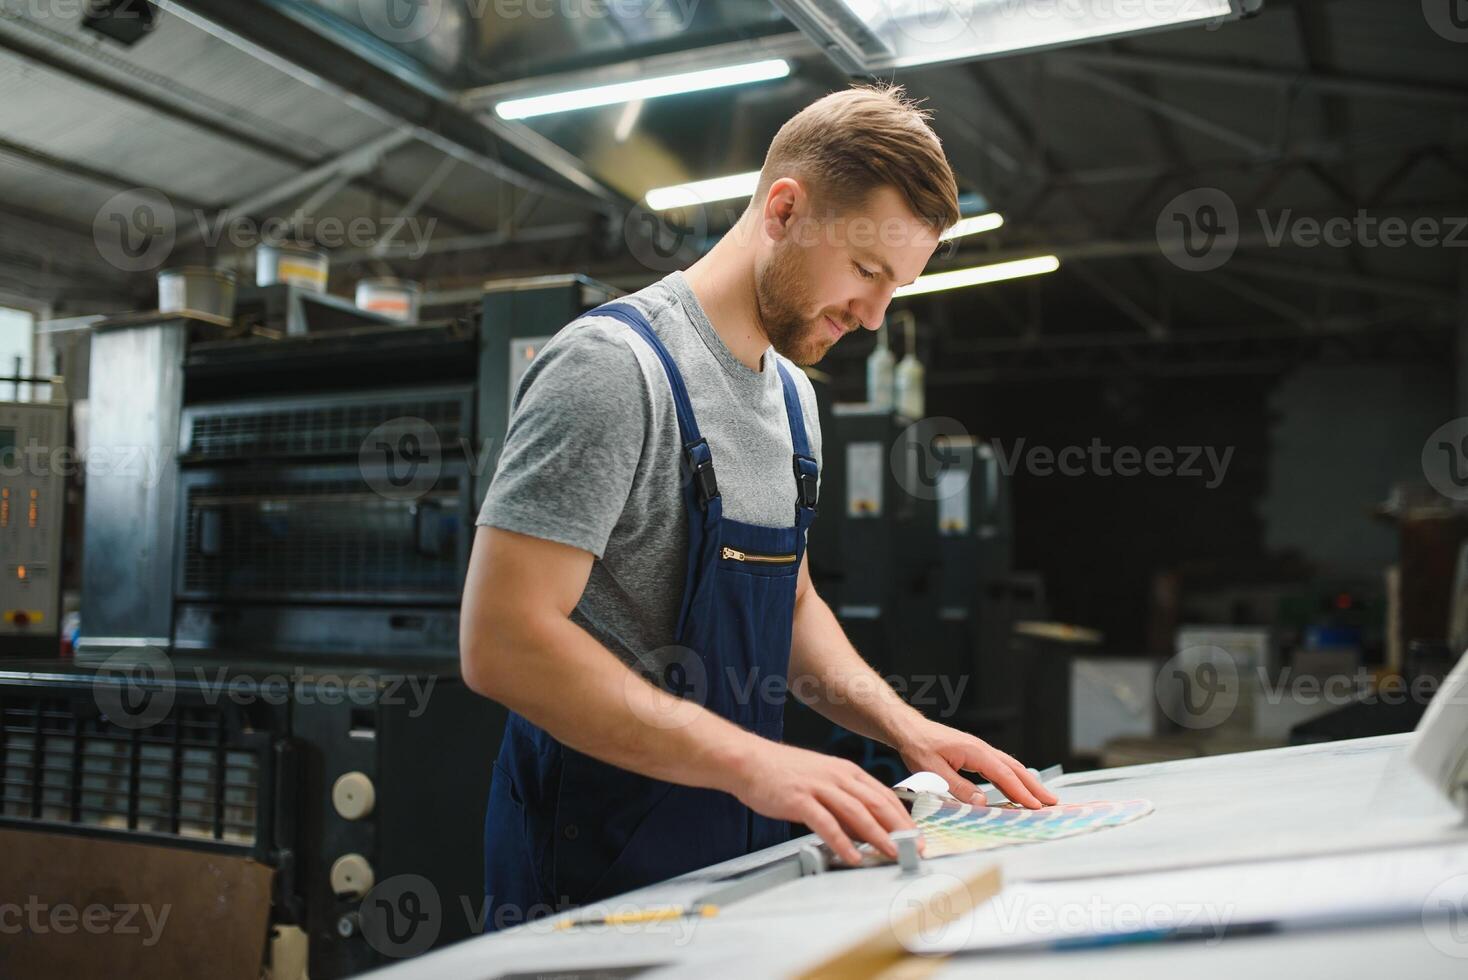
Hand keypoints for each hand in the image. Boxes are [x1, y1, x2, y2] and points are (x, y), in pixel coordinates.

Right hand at [724, 741, 919, 865]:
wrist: (749, 761)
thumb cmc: (783, 773)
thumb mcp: (821, 782)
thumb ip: (844, 804)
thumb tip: (863, 832)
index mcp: (845, 771)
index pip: (883, 795)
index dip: (903, 817)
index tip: (916, 836)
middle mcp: (837, 776)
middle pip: (877, 803)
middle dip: (899, 828)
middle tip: (913, 848)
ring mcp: (819, 787)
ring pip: (857, 813)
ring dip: (878, 836)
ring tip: (891, 854)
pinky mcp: (800, 799)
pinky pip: (826, 824)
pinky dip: (842, 842)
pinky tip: (852, 856)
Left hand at [894, 718, 1058, 808]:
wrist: (911, 730)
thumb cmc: (920, 748)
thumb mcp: (934, 772)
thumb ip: (958, 788)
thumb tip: (981, 802)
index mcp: (975, 752)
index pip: (1004, 775)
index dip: (1021, 792)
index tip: (1035, 806)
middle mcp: (982, 749)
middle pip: (1015, 769)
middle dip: (1035, 786)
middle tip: (1052, 802)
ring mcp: (981, 750)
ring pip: (1010, 767)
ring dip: (1028, 782)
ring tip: (1043, 797)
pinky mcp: (976, 754)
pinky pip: (1001, 767)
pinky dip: (1014, 778)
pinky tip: (1018, 787)